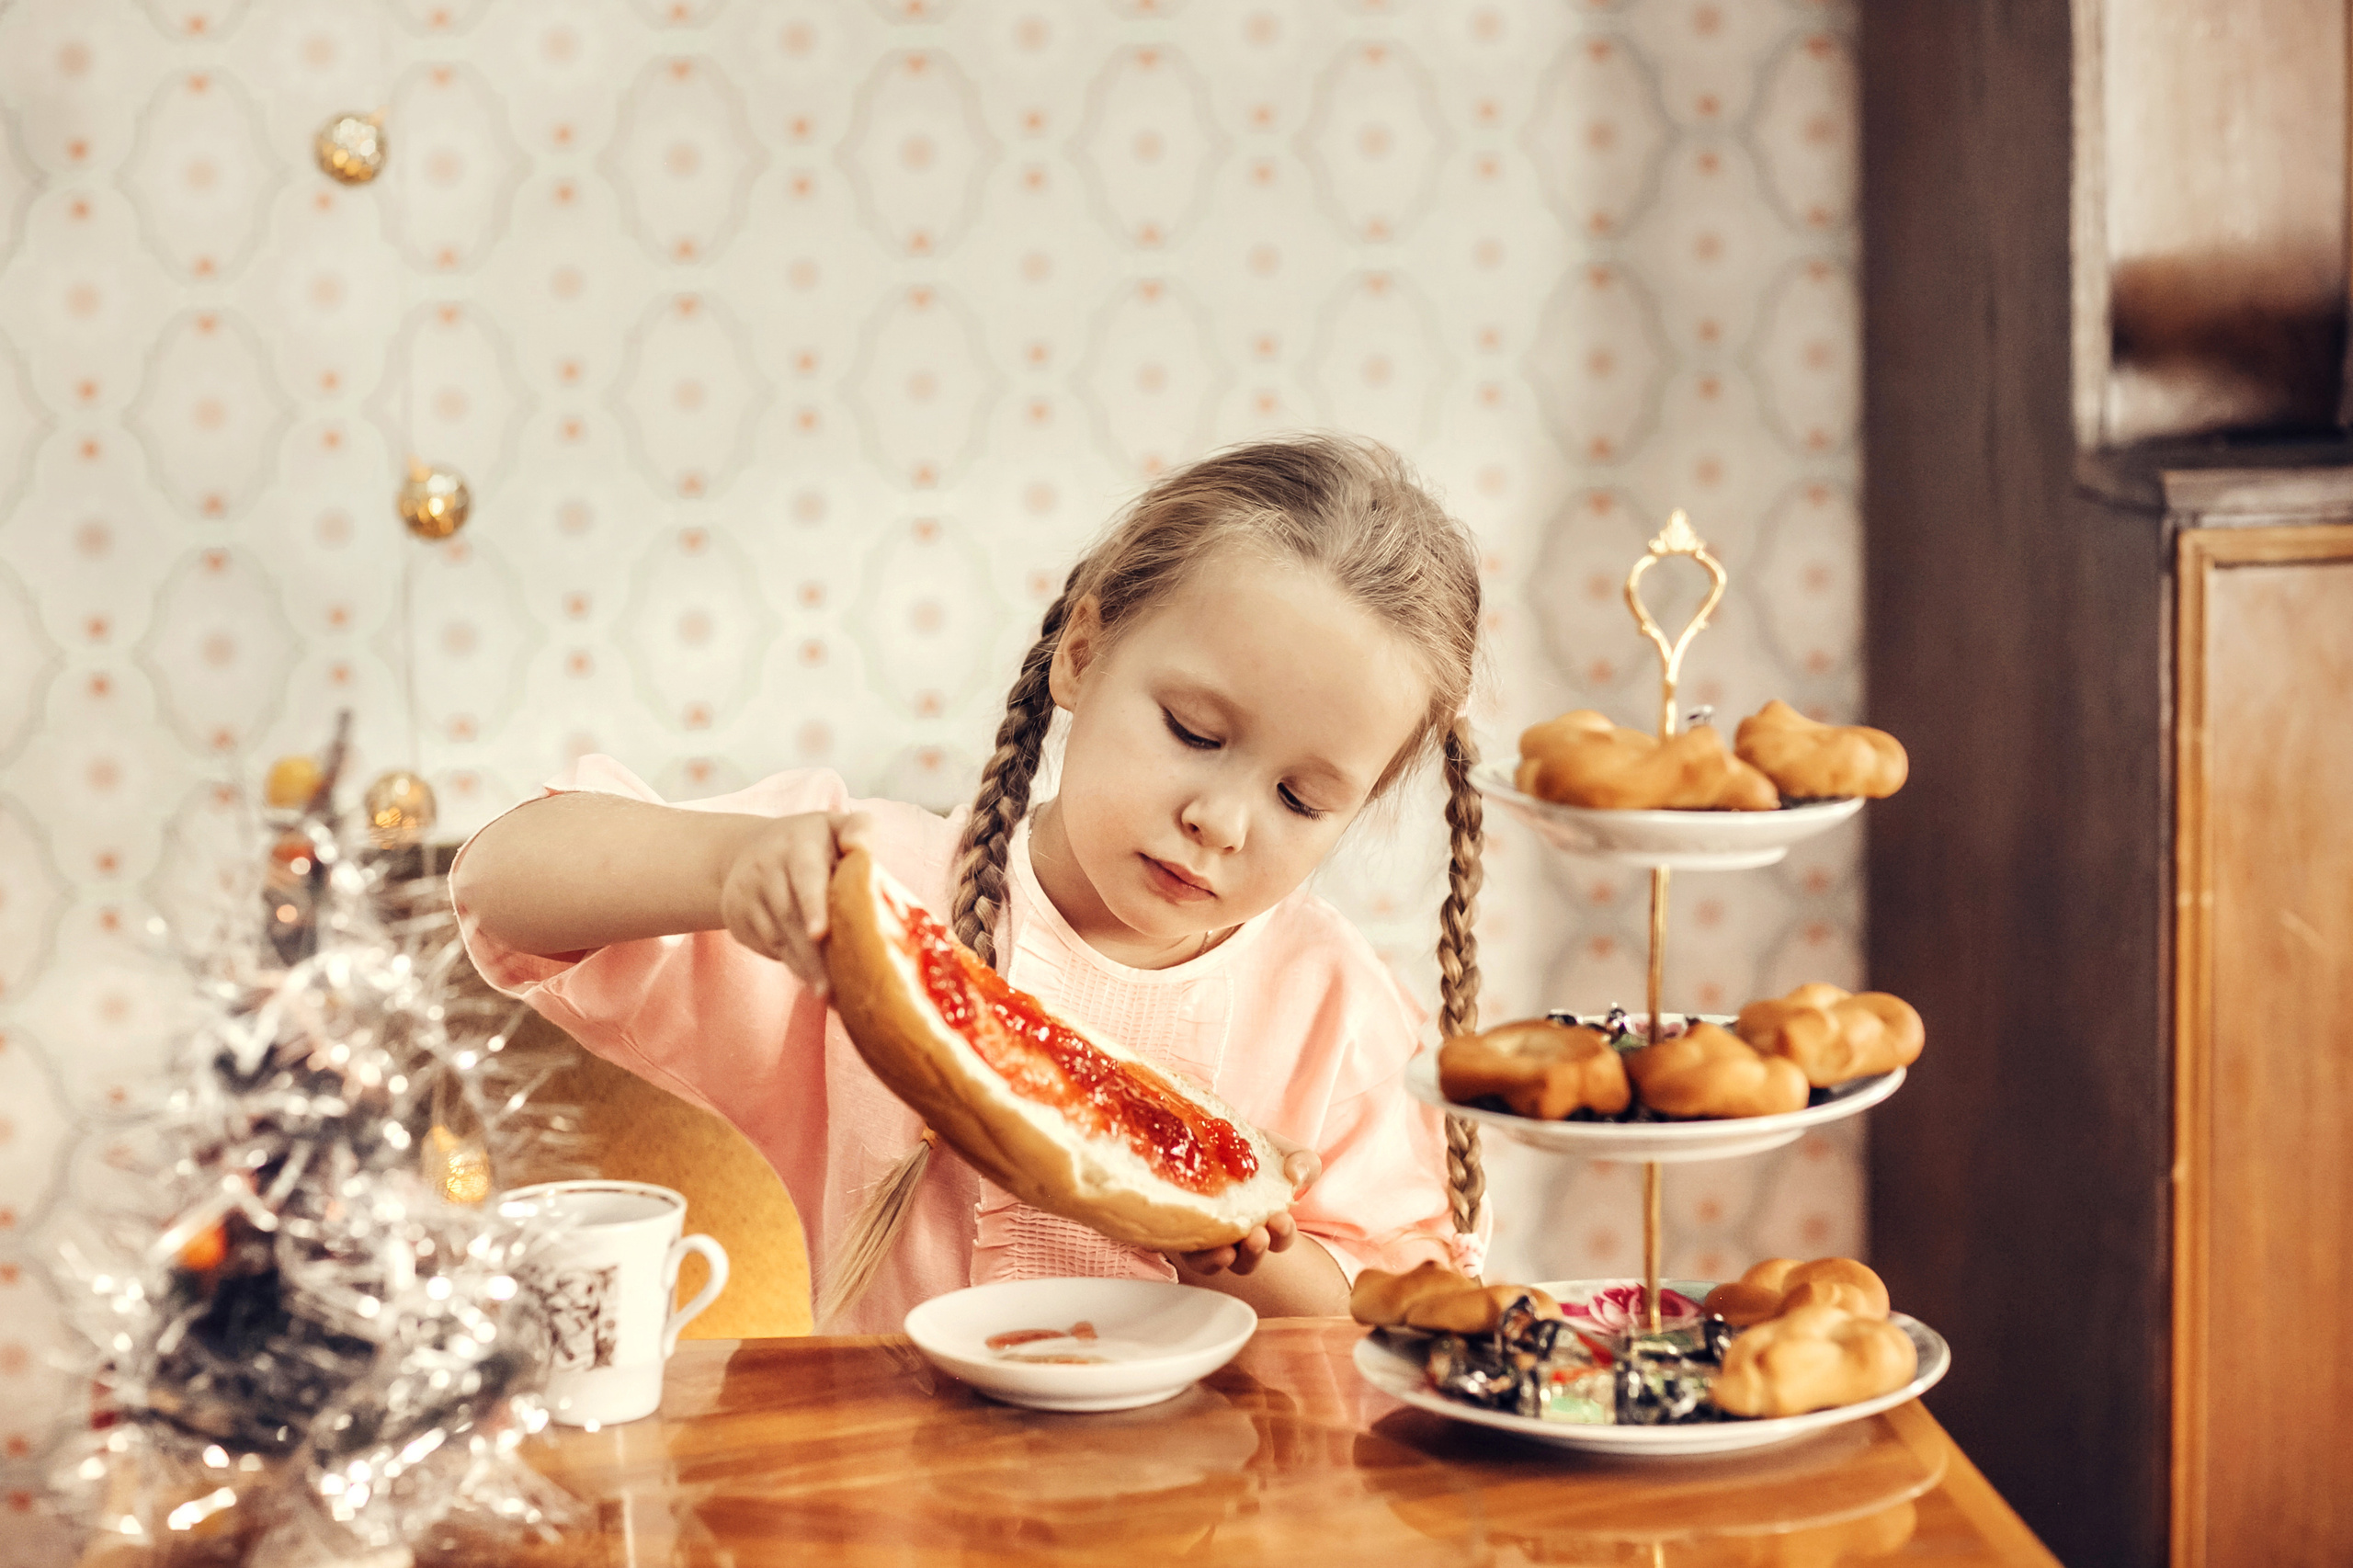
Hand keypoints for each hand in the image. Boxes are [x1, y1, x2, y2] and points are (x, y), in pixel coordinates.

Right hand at [716, 810, 872, 993]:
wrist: (749, 849)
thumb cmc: (813, 842)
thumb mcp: (835, 824)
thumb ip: (859, 829)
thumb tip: (861, 848)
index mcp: (797, 844)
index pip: (804, 875)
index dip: (812, 905)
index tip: (820, 933)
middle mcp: (765, 866)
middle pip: (789, 915)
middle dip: (812, 954)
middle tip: (833, 987)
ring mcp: (746, 892)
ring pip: (776, 937)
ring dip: (802, 966)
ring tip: (828, 991)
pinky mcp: (736, 916)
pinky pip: (764, 946)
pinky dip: (789, 963)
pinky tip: (810, 977)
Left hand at [1172, 1132, 1320, 1276]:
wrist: (1210, 1139)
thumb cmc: (1255, 1151)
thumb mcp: (1283, 1150)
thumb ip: (1302, 1162)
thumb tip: (1296, 1174)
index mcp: (1266, 1224)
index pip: (1280, 1240)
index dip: (1283, 1235)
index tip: (1281, 1219)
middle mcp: (1236, 1238)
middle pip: (1248, 1261)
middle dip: (1255, 1252)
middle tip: (1259, 1235)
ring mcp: (1206, 1236)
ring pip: (1212, 1264)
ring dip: (1220, 1261)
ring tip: (1226, 1251)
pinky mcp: (1180, 1229)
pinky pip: (1182, 1249)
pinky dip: (1189, 1247)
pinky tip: (1191, 1228)